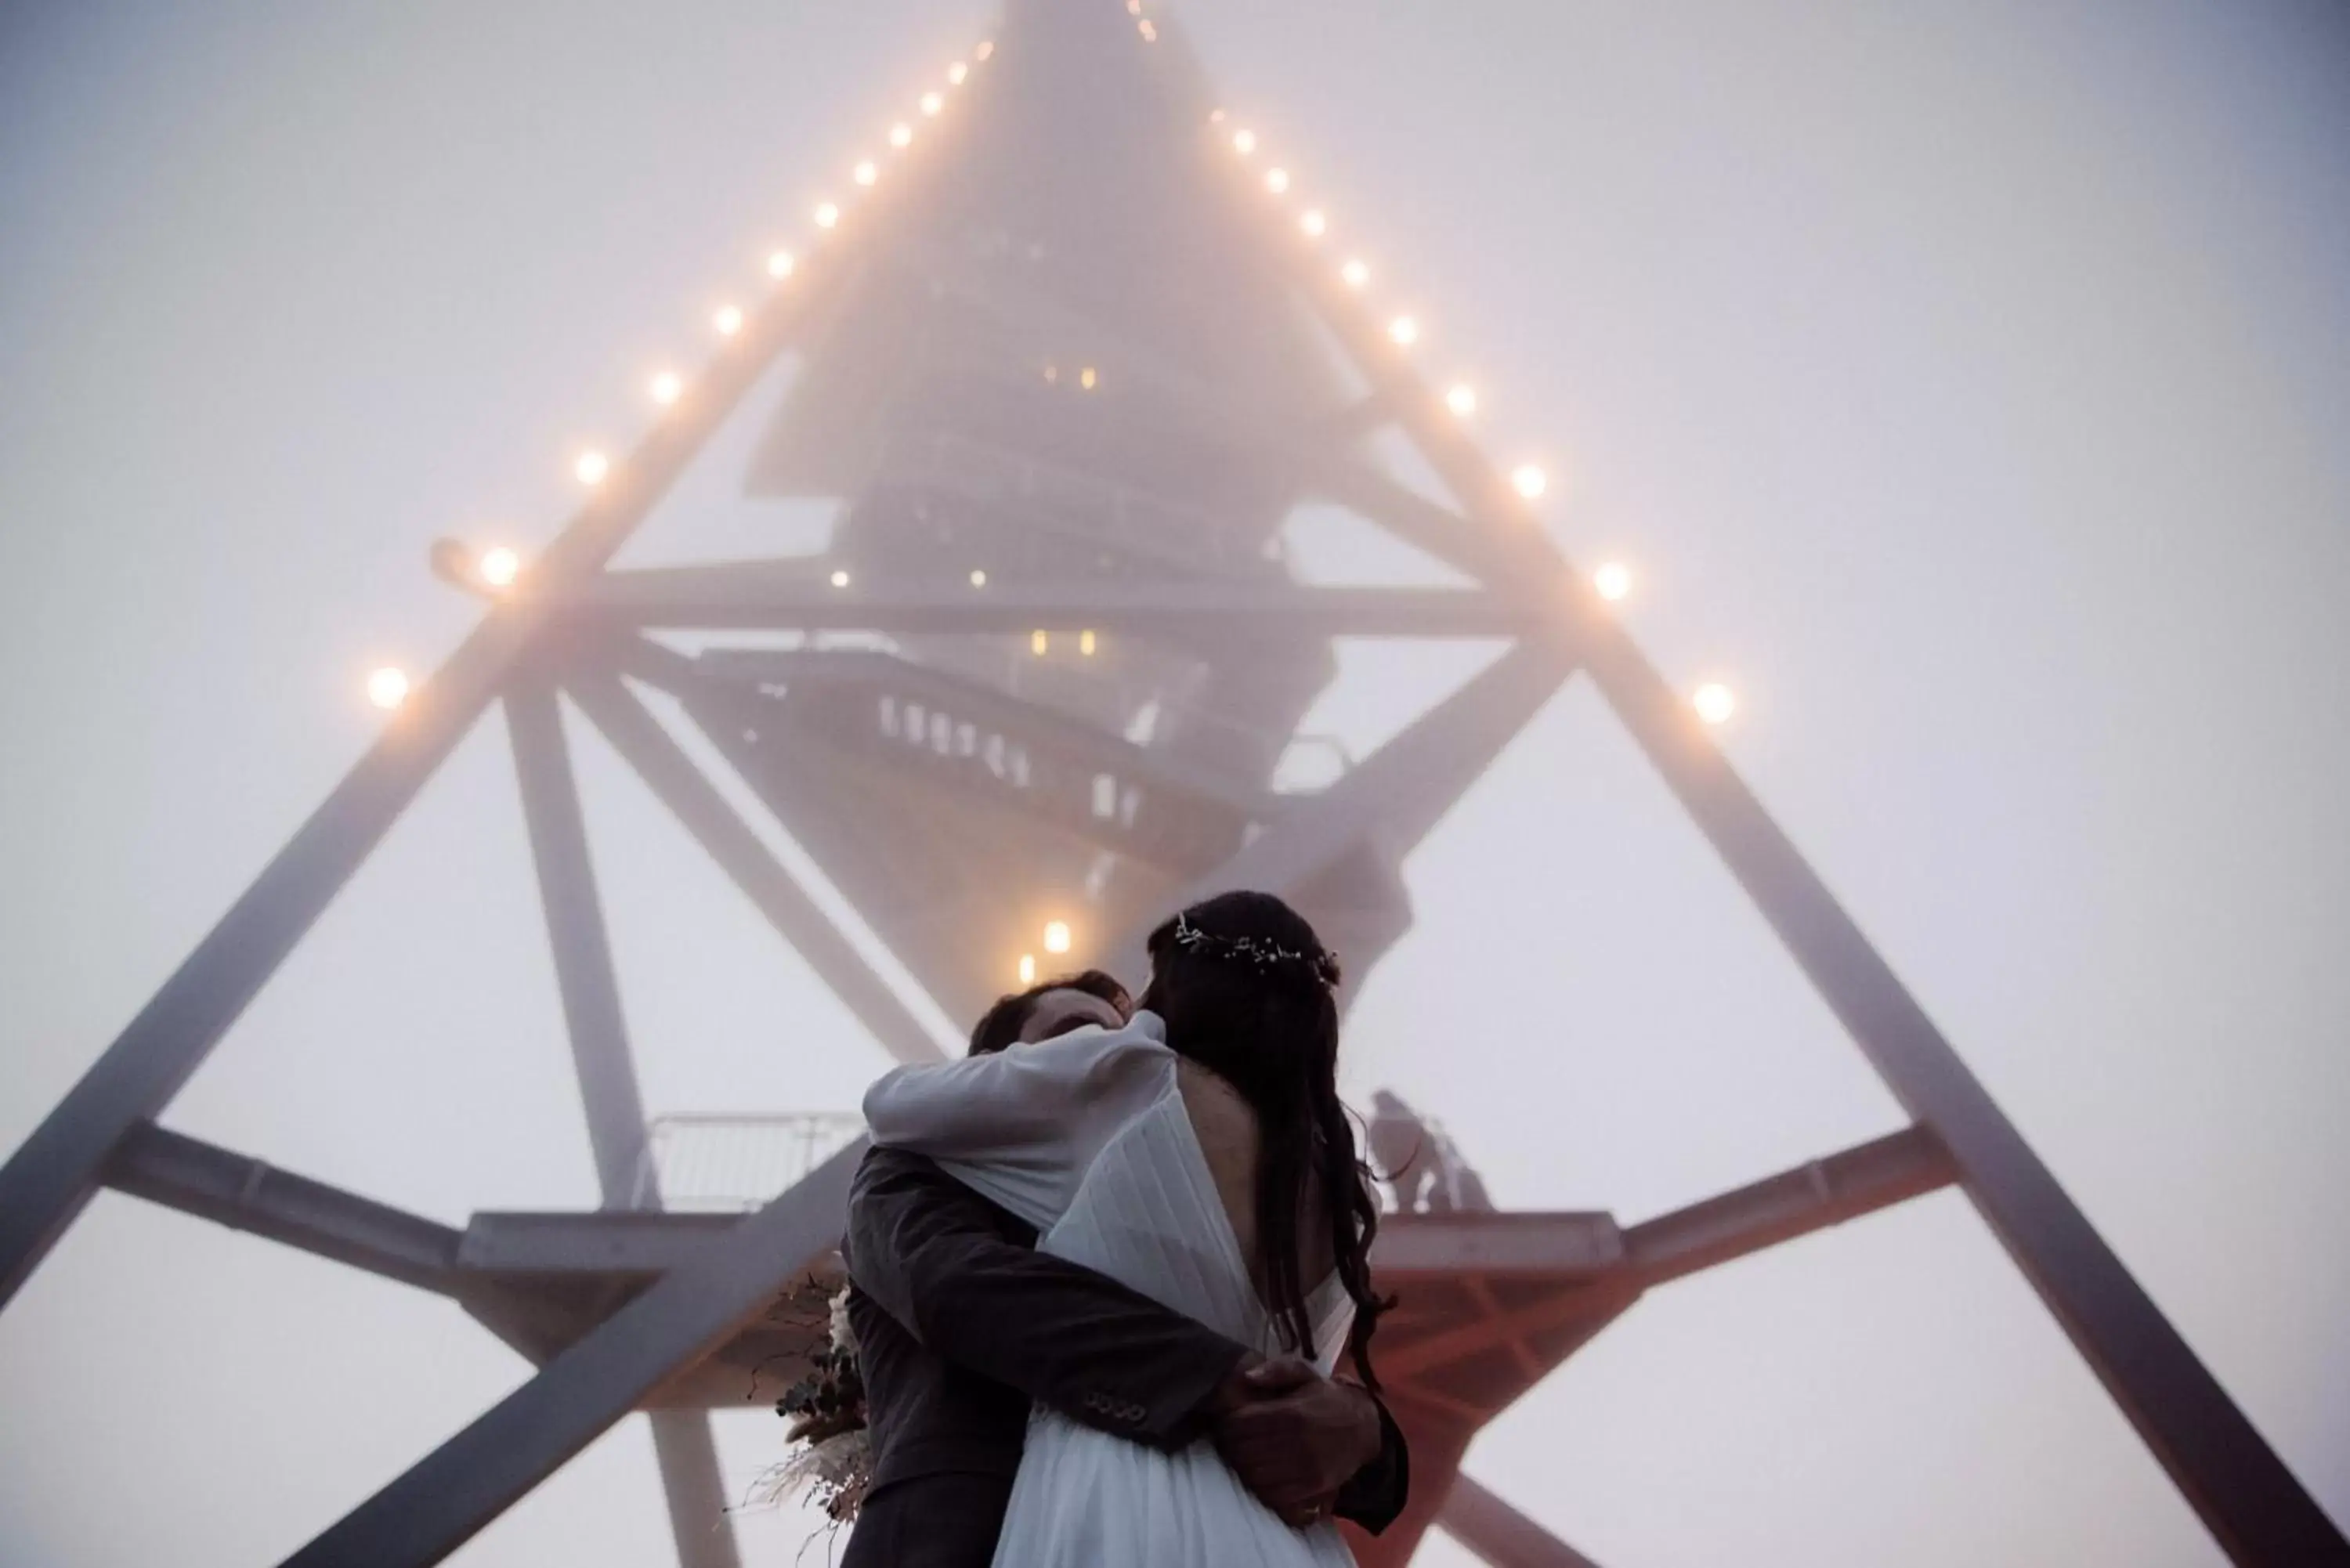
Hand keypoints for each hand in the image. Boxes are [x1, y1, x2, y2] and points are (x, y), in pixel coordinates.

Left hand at [1207, 1358, 1382, 1527]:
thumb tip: (1246, 1378)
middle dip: (1231, 1447)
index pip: (1242, 1424)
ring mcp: (1307, 1467)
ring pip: (1256, 1474)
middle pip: (1245, 1451)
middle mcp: (1299, 1441)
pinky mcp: (1314, 1487)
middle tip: (1228, 1443)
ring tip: (1241, 1458)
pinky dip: (1260, 1486)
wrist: (1363, 1428)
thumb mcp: (1305, 1372)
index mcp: (1293, 1412)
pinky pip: (1275, 1494)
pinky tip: (1259, 1474)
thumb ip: (1275, 1370)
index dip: (1227, 1425)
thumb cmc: (1326, 1398)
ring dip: (1242, 1467)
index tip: (1225, 1424)